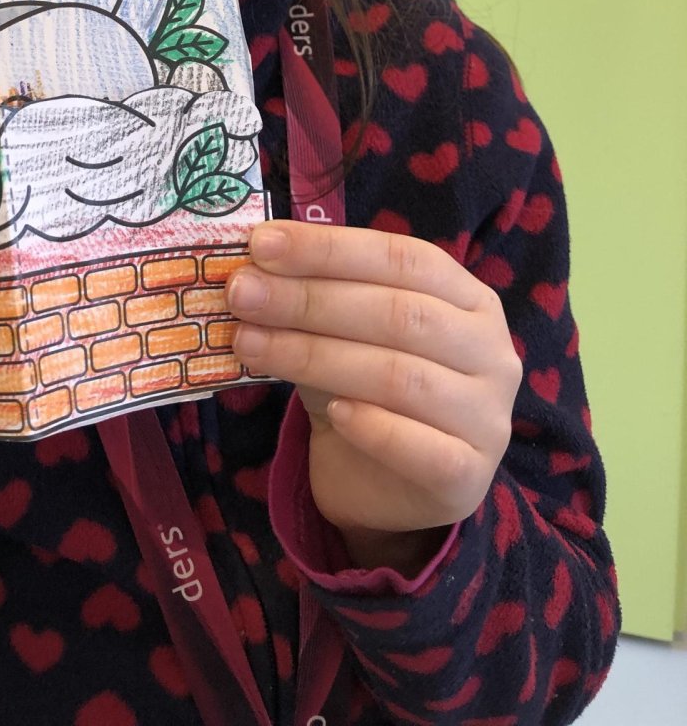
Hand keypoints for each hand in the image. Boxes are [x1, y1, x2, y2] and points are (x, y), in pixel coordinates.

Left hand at [227, 222, 522, 551]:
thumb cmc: (363, 390)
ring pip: (399, 376)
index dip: (330, 248)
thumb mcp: (339, 334)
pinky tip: (334, 413)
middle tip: (242, 294)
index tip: (262, 245)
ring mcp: (488, 417)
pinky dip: (374, 427)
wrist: (383, 488)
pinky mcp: (470, 476)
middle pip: (398, 313)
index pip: (401, 258)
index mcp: (467, 298)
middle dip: (309, 300)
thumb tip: (249, 268)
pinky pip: (423, 448)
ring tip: (250, 345)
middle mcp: (491, 351)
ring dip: (315, 357)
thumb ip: (310, 299)